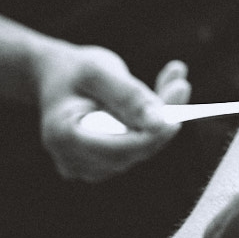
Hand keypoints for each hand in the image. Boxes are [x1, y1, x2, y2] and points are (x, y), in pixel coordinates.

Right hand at [35, 44, 186, 180]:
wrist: (57, 76)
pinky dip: (154, 124)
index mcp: (63, 136)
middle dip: (162, 123)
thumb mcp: (98, 70)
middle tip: (181, 86)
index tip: (176, 117)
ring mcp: (88, 167)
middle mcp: (73, 160)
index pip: (116, 150)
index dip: (148, 137)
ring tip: (176, 83)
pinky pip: (138, 148)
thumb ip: (128, 95)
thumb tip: (161, 122)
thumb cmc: (75, 70)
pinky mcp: (104, 163)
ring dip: (163, 120)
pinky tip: (165, 96)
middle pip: (132, 152)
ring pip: (140, 151)